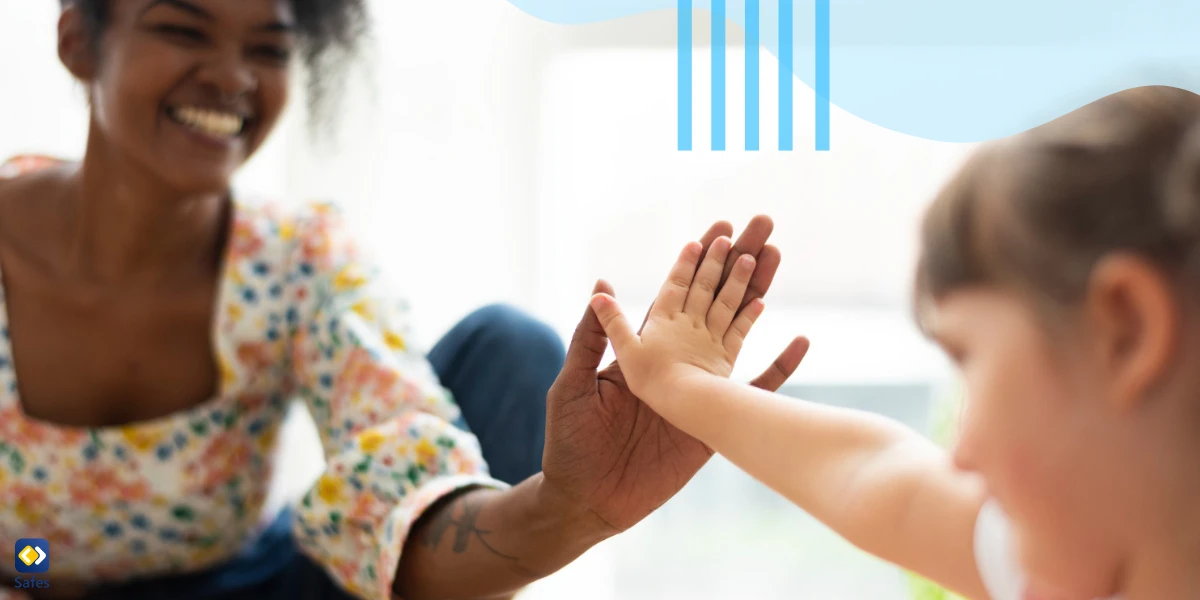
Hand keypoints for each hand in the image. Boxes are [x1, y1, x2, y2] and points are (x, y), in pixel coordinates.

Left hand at [540, 217, 809, 533]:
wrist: (587, 500)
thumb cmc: (570, 442)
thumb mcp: (573, 385)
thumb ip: (591, 339)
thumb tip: (602, 287)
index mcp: (643, 350)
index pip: (677, 294)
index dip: (697, 262)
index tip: (718, 229)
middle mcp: (676, 361)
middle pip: (714, 301)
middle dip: (736, 262)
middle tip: (762, 225)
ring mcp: (699, 390)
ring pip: (737, 331)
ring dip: (757, 295)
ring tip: (777, 257)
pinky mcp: (714, 423)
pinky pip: (756, 392)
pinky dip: (780, 369)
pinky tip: (802, 341)